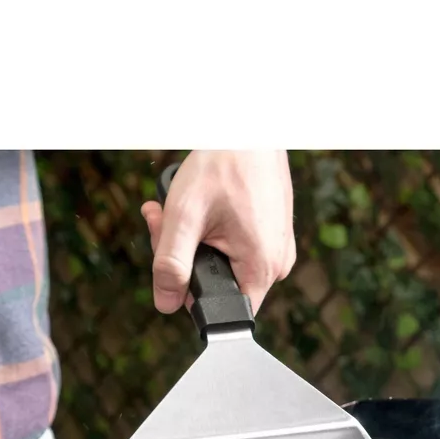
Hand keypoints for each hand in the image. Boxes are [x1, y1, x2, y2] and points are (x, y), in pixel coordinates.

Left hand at [140, 151, 295, 314]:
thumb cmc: (222, 163)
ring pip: (222, 264)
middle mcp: (277, 265)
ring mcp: (276, 250)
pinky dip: (209, 232)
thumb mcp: (185, 214)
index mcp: (262, 269)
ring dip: (191, 241)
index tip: (172, 258)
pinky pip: (235, 248)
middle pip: (218, 285)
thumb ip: (171, 263)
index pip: (222, 312)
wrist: (249, 127)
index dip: (189, 295)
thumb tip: (165, 303)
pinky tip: (198, 208)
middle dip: (182, 259)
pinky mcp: (271, 236)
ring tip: (177, 209)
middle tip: (163, 222)